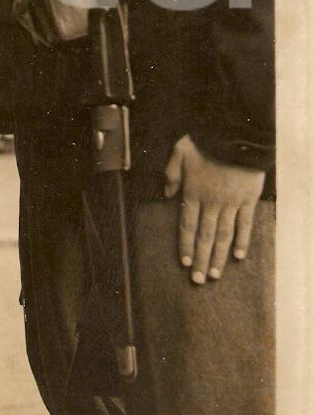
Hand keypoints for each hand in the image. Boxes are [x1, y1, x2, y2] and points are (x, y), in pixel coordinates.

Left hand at [163, 134, 264, 283]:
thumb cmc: (205, 141)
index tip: (183, 262)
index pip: (187, 225)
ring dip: (218, 256)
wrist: (235, 135)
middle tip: (197, 280)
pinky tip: (238, 256)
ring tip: (214, 274)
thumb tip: (167, 194)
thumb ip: (171, 174)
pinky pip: (245, 224)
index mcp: (193, 192)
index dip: (184, 245)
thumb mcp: (179, 152)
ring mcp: (231, 203)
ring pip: (223, 235)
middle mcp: (211, 202)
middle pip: (204, 236)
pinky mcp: (248, 200)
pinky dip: (242, 240)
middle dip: (200, 259)